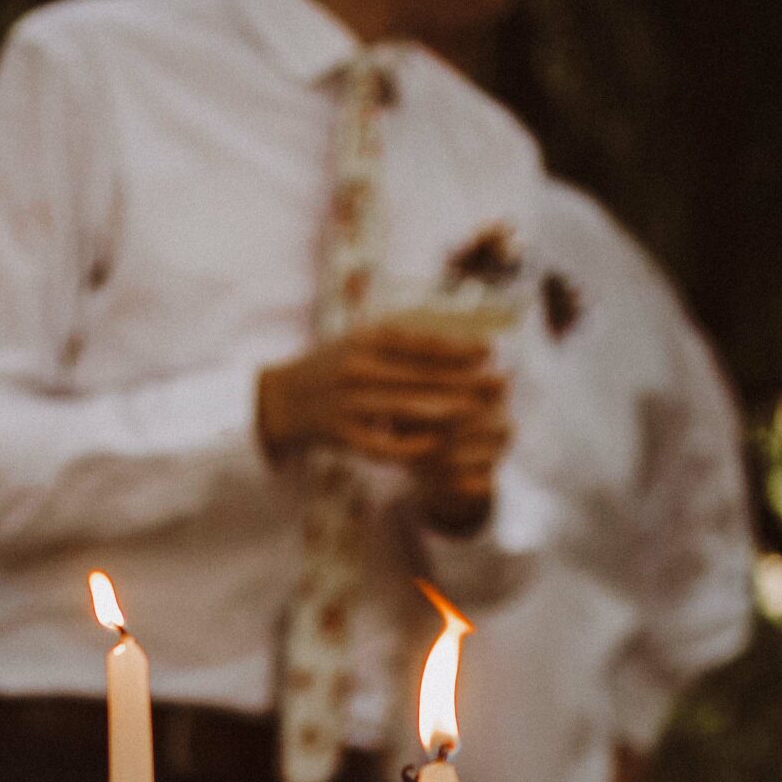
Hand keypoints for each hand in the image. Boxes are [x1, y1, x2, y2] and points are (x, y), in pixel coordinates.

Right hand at [259, 324, 509, 529]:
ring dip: (445, 410)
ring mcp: (348, 403)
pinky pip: (381, 443)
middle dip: (465, 379)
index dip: (458, 346)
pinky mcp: (340, 435)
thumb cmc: (333, 365)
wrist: (280, 400)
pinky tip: (437, 446)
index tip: (492, 351)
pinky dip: (410, 445)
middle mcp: (358, 368)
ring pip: (405, 408)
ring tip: (477, 412)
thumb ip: (403, 337)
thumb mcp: (362, 339)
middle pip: (421, 375)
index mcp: (365, 340)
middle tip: (501, 383)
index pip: (420, 342)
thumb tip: (457, 335)